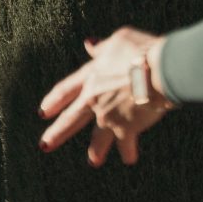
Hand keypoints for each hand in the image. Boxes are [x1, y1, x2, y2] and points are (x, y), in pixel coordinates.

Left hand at [37, 27, 173, 165]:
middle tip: (45, 146)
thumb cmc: (141, 51)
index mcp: (91, 76)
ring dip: (96, 151)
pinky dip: (128, 151)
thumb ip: (102, 48)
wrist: (160, 71)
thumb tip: (89, 44)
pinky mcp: (126, 128)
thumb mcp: (120, 40)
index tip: (43, 111)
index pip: (66, 89)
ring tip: (93, 161)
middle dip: (57, 133)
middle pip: (71, 119)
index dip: (53, 100)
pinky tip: (129, 159)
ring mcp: (108, 116)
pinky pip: (126, 144)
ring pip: (98, 138)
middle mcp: (95, 99)